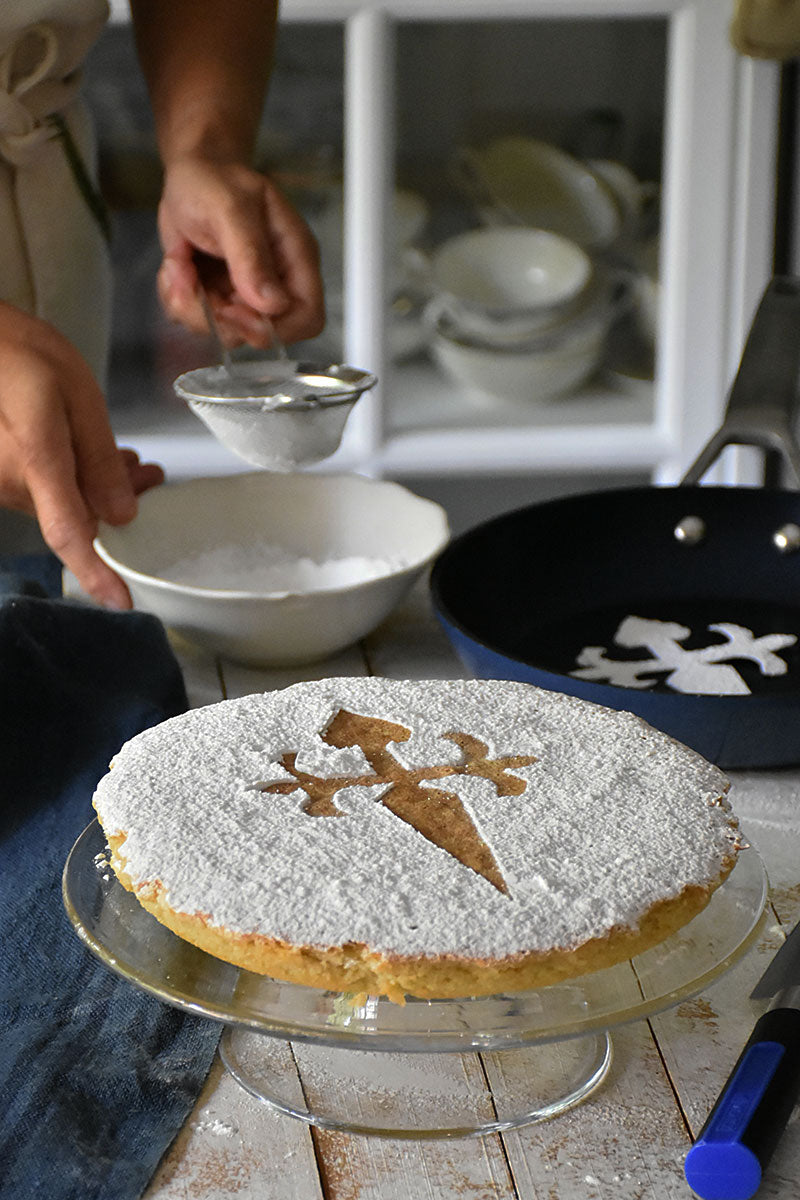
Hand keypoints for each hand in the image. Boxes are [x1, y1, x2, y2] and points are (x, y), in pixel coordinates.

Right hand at [0, 303, 163, 608]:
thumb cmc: (19, 355)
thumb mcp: (73, 394)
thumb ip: (98, 456)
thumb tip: (121, 514)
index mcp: (34, 464)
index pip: (68, 534)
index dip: (96, 573)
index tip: (121, 603)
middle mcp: (11, 484)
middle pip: (78, 519)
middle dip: (120, 504)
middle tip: (152, 473)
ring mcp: (2, 484)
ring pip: (66, 505)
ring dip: (100, 488)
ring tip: (131, 460)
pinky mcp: (1, 478)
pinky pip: (47, 491)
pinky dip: (76, 479)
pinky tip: (94, 454)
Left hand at [155, 157, 324, 348]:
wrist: (189, 175)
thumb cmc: (214, 180)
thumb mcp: (230, 208)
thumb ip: (250, 255)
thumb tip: (270, 304)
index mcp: (295, 258)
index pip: (307, 316)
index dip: (273, 327)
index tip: (232, 308)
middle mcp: (276, 282)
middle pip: (261, 333)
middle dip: (217, 315)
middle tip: (192, 281)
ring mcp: (247, 294)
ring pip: (225, 332)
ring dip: (190, 303)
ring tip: (179, 262)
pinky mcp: (220, 298)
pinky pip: (200, 322)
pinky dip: (177, 299)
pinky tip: (177, 265)